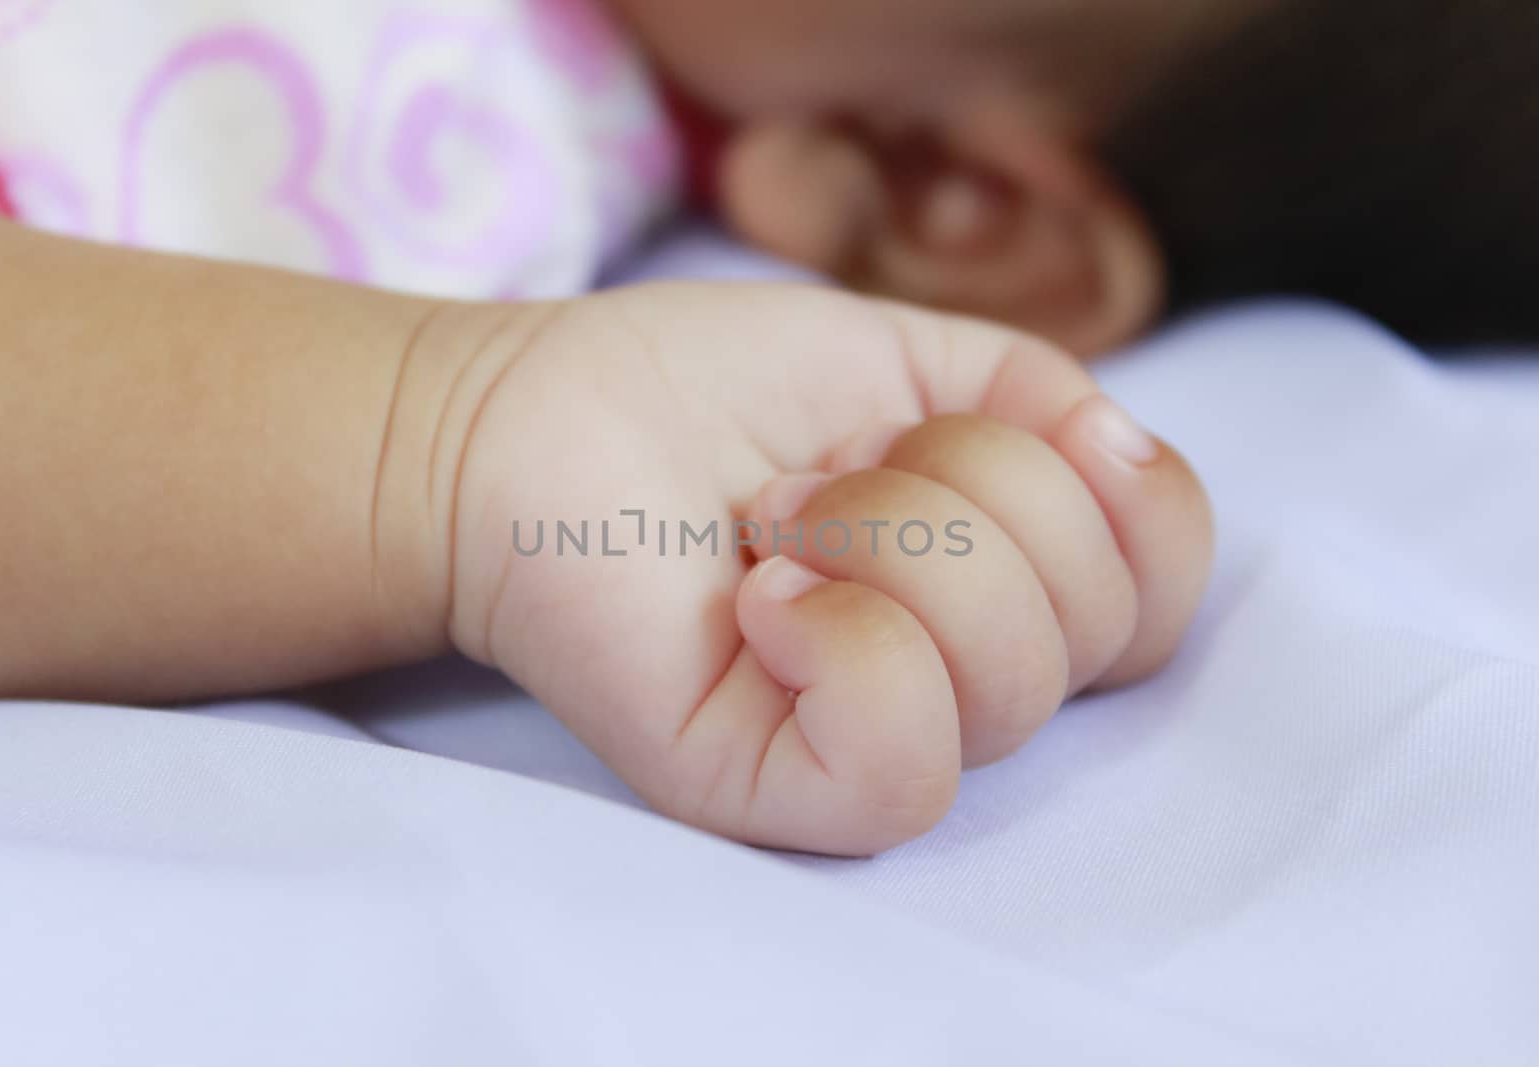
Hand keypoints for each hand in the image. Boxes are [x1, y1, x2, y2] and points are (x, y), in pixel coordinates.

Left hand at [444, 283, 1211, 854]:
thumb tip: (1127, 458)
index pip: (1162, 588)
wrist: (526, 424)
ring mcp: (871, 742)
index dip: (1127, 499)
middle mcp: (959, 678)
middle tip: (815, 475)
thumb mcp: (906, 355)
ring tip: (768, 522)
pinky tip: (757, 598)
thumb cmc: (701, 391)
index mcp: (1003, 583)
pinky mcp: (777, 793)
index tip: (996, 425)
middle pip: (1095, 624)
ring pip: (1011, 679)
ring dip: (883, 539)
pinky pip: (906, 761)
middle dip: (960, 490)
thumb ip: (1042, 402)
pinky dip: (844, 642)